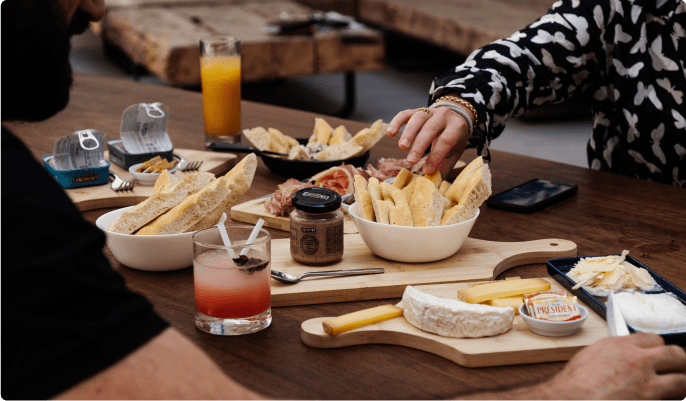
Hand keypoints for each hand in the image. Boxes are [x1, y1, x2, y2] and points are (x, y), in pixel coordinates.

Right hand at [387, 105, 469, 175]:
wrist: (455, 117)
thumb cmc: (453, 139)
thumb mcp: (454, 152)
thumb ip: (444, 167)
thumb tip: (433, 184)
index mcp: (456, 127)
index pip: (446, 140)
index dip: (436, 155)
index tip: (426, 170)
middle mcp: (444, 116)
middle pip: (430, 128)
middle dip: (419, 145)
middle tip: (411, 161)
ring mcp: (430, 111)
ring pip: (418, 118)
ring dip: (408, 133)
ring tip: (402, 147)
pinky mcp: (417, 110)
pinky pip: (405, 114)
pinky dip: (396, 122)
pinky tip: (390, 133)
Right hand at [542, 333, 685, 400]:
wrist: (571, 399)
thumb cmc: (574, 383)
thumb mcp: (591, 355)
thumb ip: (613, 352)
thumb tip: (623, 355)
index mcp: (621, 345)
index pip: (654, 339)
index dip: (658, 348)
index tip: (659, 354)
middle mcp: (638, 359)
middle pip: (674, 354)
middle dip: (679, 362)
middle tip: (679, 368)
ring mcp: (647, 381)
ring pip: (682, 379)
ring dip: (682, 383)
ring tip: (679, 387)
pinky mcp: (651, 398)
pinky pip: (673, 399)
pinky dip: (672, 399)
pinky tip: (666, 399)